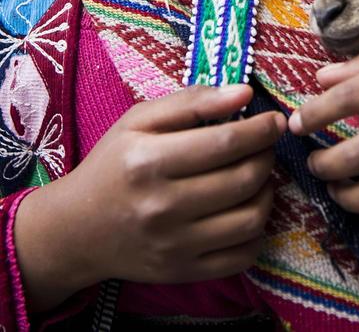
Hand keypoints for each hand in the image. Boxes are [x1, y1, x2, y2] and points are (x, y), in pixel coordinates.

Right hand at [15, 84, 285, 310]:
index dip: (261, 129)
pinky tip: (247, 209)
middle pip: (243, 179)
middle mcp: (162, 207)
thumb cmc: (113, 164)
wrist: (77, 229)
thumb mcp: (139, 120)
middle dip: (267, 156)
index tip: (275, 120)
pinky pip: (242, 257)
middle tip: (266, 145)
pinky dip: (257, 232)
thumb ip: (192, 101)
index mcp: (149, 161)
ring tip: (259, 175)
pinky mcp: (183, 273)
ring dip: (268, 191)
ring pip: (250, 219)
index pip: (225, 143)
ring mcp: (174, 246)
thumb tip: (244, 92)